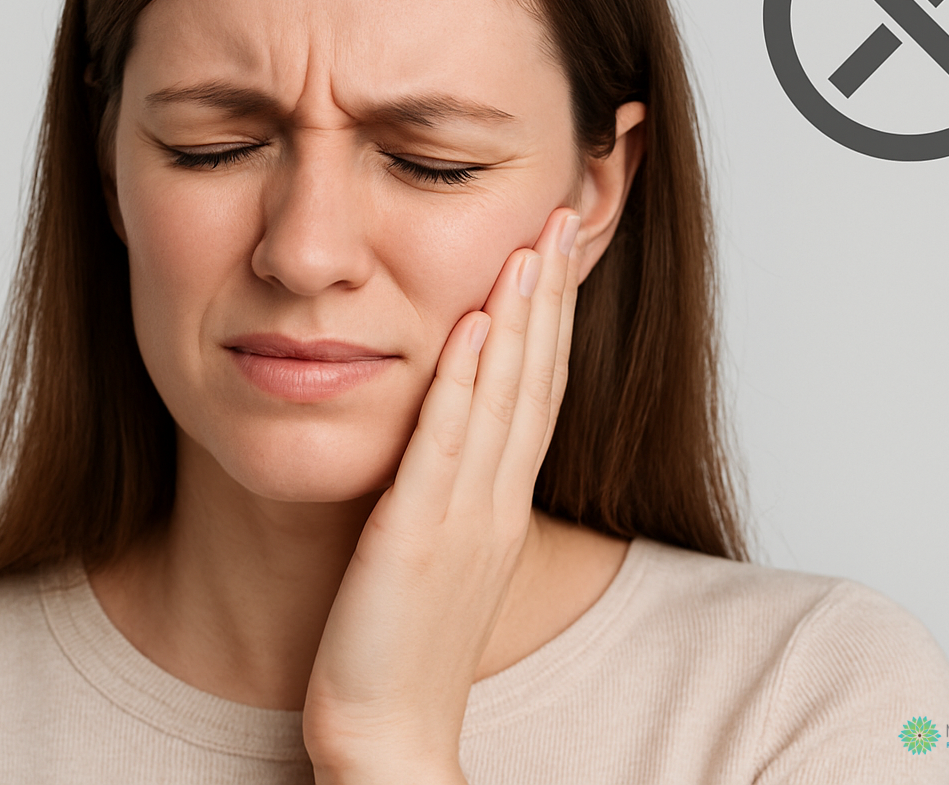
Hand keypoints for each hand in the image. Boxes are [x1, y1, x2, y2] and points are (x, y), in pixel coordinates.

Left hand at [301, 206, 584, 784]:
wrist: (388, 736)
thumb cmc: (403, 651)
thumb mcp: (439, 558)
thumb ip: (448, 496)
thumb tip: (446, 445)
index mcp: (498, 504)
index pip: (535, 391)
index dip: (548, 317)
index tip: (552, 251)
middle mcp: (493, 502)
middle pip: (533, 379)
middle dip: (547, 293)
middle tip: (560, 215)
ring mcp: (461, 518)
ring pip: (501, 398)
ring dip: (516, 317)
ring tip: (529, 243)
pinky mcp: (414, 538)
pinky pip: (445, 446)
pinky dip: (461, 382)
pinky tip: (469, 326)